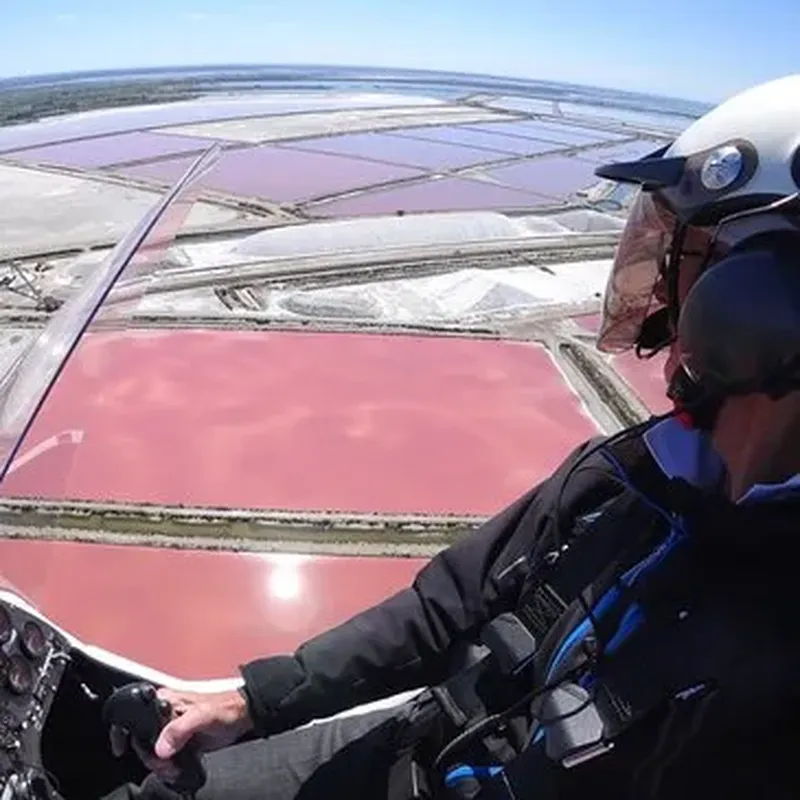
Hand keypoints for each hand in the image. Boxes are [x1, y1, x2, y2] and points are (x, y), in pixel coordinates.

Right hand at [110, 687, 252, 782]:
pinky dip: (167, 768)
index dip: (124, 731)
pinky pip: (164, 758)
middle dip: (148, 756)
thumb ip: (180, 728)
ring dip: (159, 765)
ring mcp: (171, 728)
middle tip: (165, 763)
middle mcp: (164, 713)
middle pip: (140, 739)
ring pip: (151, 751)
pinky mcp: (179, 741)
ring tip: (174, 768)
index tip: (120, 749)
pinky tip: (177, 770)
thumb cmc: (225, 708)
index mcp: (165, 700)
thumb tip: (161, 747)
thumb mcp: (203, 715)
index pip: (134, 714)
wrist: (243, 717)